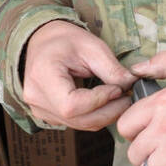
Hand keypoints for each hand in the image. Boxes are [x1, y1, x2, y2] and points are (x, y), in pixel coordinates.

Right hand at [21, 20, 135, 129]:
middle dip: (108, 112)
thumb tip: (130, 86)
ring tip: (119, 99)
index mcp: (42, 76)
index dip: (99, 100)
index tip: (118, 89)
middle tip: (126, 98)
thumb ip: (111, 68)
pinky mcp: (48, 115)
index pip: (71, 104)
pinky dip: (95, 116)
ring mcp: (40, 110)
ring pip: (80, 124)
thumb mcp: (92, 46)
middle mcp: (35, 98)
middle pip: (77, 119)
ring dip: (105, 115)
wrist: (43, 42)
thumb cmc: (65, 41)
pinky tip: (105, 103)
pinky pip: (76, 123)